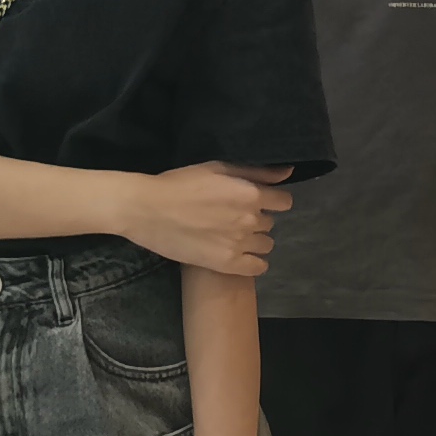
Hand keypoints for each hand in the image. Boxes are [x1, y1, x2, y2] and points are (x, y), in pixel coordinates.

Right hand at [129, 163, 292, 274]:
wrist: (147, 209)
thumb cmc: (180, 183)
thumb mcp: (218, 168)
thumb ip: (256, 171)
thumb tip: (287, 173)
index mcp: (251, 194)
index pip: (284, 202)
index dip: (271, 200)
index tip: (255, 200)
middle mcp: (251, 220)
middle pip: (270, 223)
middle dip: (257, 218)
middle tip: (232, 216)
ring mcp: (240, 244)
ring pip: (265, 244)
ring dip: (254, 240)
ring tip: (231, 236)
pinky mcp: (226, 264)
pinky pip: (258, 268)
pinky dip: (253, 262)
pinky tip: (238, 256)